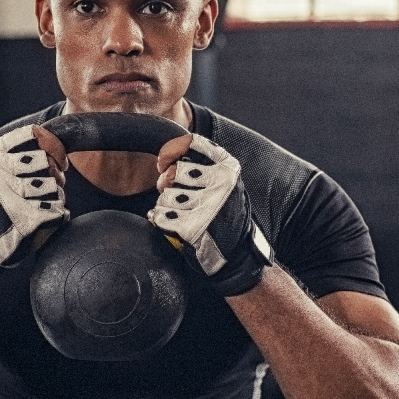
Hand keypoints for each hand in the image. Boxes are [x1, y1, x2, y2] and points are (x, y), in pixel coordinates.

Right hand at [0, 124, 67, 286]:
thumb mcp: (0, 170)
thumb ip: (24, 153)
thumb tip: (58, 147)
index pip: (35, 135)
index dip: (53, 147)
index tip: (56, 161)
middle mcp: (0, 172)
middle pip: (49, 163)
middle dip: (54, 177)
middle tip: (43, 190)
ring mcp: (13, 195)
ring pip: (56, 187)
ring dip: (54, 198)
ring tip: (38, 206)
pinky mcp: (26, 218)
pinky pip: (58, 210)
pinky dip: (55, 216)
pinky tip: (40, 221)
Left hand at [149, 133, 270, 296]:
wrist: (237, 256)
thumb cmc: (226, 216)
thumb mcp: (225, 184)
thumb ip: (202, 166)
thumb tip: (163, 160)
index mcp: (228, 168)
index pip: (191, 143)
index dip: (170, 151)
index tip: (163, 162)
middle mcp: (221, 185)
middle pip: (174, 172)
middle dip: (166, 183)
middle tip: (172, 194)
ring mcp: (208, 207)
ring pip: (165, 196)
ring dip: (165, 206)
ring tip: (178, 213)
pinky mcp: (193, 228)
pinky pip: (161, 217)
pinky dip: (161, 221)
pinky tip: (172, 224)